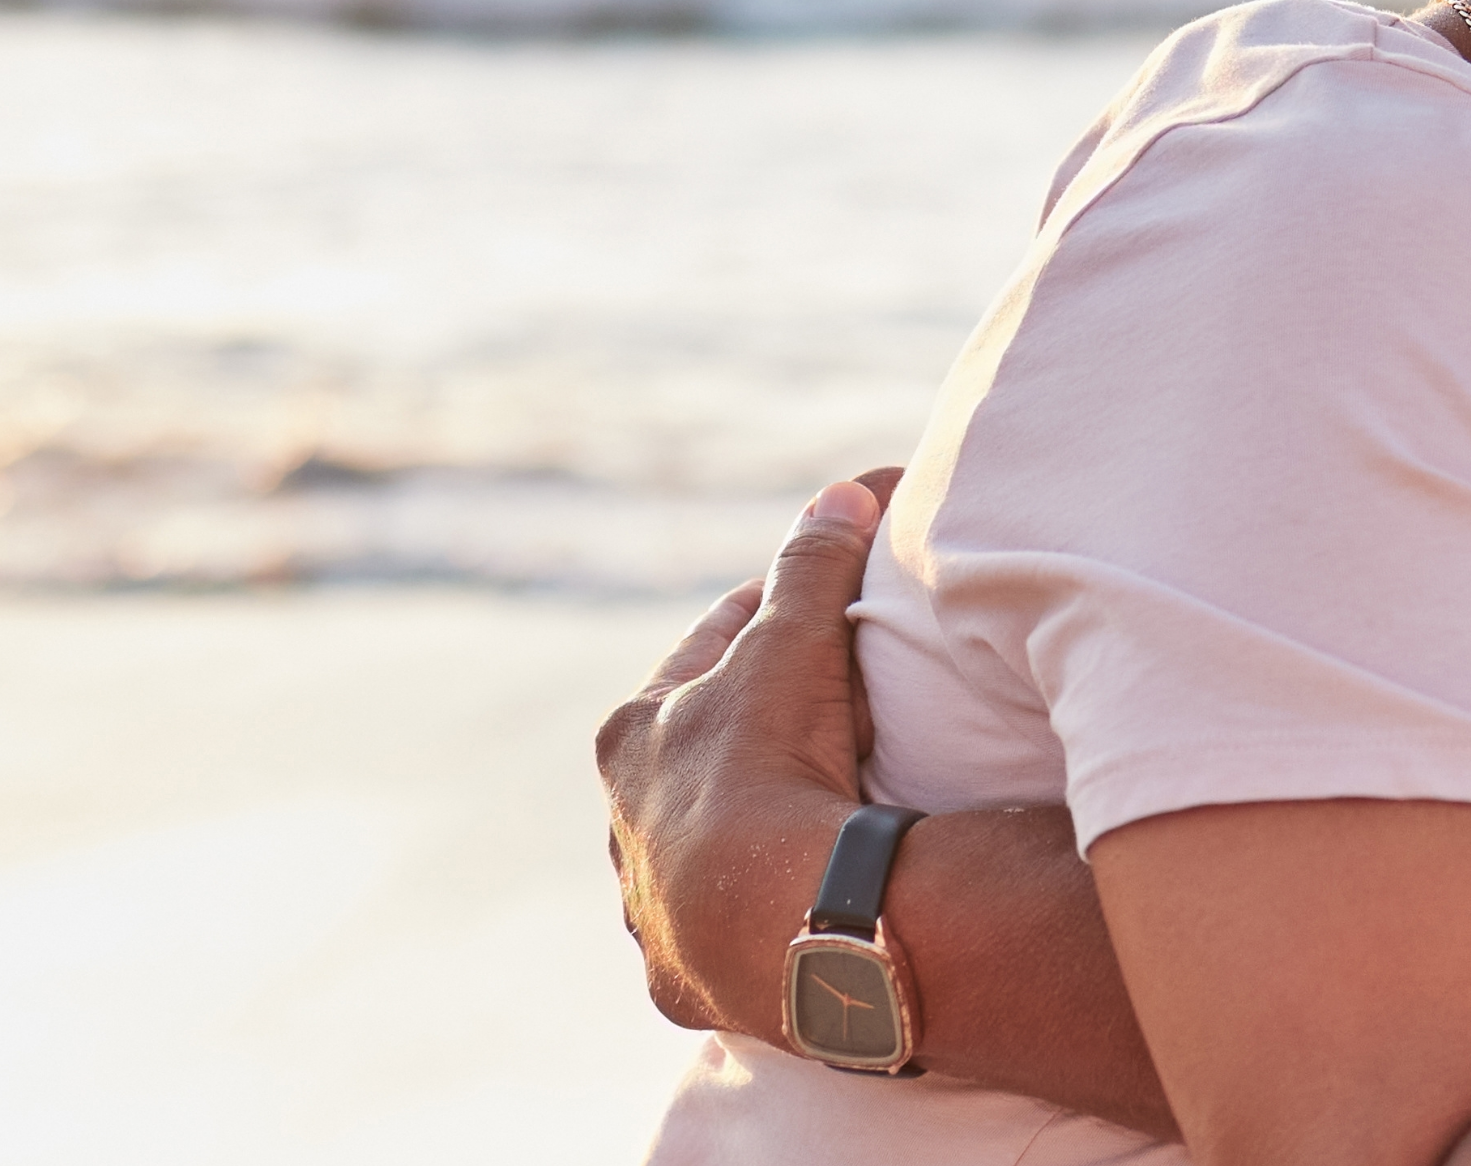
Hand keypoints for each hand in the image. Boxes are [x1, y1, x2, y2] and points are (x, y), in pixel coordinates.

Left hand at [598, 467, 898, 1037]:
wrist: (780, 925)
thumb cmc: (769, 770)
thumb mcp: (791, 647)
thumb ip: (814, 567)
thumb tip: (846, 491)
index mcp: (630, 737)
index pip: (708, 654)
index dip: (772, 621)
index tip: (825, 610)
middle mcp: (623, 826)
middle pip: (700, 754)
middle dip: (755, 731)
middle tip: (836, 712)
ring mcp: (652, 909)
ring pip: (703, 848)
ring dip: (750, 831)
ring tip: (823, 816)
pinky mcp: (686, 979)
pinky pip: (728, 931)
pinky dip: (762, 911)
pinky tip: (801, 906)